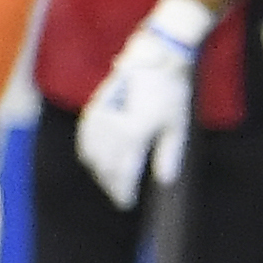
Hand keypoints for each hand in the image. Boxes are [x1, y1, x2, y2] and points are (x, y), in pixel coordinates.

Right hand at [76, 10, 198, 208]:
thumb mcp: (178, 125)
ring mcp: (101, 117)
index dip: (123, 191)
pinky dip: (87, 152)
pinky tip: (92, 159)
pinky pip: (85, 137)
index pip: (123, 172)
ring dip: (98, 171)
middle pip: (105, 167)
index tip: (126, 204)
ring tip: (108, 181)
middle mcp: (113, 127)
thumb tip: (164, 180)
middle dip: (110, 184)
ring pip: (92, 154)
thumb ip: (168, 154)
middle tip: (118, 196)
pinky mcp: (94, 107)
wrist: (155, 59)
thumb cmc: (171, 92)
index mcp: (134, 133)